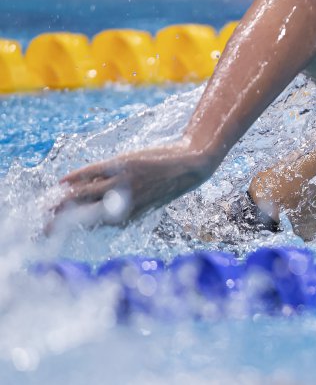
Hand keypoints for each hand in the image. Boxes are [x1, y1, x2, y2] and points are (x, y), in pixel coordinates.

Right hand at [48, 143, 211, 232]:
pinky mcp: (122, 166)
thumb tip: (93, 209)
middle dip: (58, 222)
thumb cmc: (165, 185)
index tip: (56, 229)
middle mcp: (121, 205)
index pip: (91, 226)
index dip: (71, 228)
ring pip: (80, 195)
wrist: (190, 166)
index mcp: (126, 218)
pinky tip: (63, 182)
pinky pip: (90, 173)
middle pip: (80, 215)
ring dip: (59, 199)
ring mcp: (121, 185)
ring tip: (48, 202)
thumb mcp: (143, 203)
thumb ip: (119, 207)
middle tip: (44, 223)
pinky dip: (74, 178)